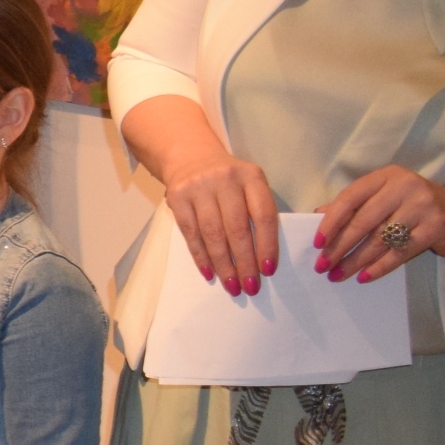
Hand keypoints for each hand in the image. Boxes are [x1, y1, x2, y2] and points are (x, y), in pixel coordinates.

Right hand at [164, 145, 280, 292]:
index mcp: (251, 176)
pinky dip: (200, 256)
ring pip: (212, 234)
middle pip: (237, 228)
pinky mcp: (177, 197)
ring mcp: (198, 187)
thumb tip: (260, 258)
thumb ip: (257, 213)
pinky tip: (209, 273)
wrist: (190, 158)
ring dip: (223, 264)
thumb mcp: (249, 186)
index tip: (268, 270)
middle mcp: (225, 179)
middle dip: (244, 262)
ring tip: (231, 285)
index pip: (263, 215)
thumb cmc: (228, 181)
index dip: (266, 245)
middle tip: (249, 287)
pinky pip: (190, 233)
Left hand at [315, 165, 444, 282]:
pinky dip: (379, 267)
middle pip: (363, 221)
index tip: (317, 243)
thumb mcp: (384, 196)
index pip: (350, 198)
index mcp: (386, 177)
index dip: (331, 222)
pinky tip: (363, 277)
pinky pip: (400, 253)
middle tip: (322, 265)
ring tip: (337, 274)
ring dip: (355, 261)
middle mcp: (404, 187)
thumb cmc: (412, 205)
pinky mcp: (435, 228)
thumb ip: (354, 204)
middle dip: (339, 247)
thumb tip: (318, 216)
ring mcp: (422, 207)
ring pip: (380, 239)